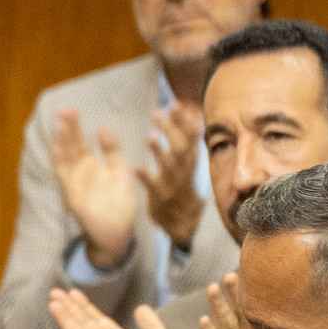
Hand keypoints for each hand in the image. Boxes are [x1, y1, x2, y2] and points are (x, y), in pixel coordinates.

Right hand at [50, 108, 139, 267]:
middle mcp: (80, 174)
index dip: (76, 127)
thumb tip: (103, 129)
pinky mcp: (73, 195)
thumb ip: (113, 152)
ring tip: (61, 123)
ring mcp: (75, 184)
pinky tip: (57, 147)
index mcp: (92, 167)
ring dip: (62, 142)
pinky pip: (64, 176)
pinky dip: (59, 161)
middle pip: (71, 147)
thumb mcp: (120, 172)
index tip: (75, 110)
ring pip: (65, 158)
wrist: (119, 233)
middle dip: (67, 129)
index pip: (80, 143)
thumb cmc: (120, 205)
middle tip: (65, 109)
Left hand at [141, 103, 205, 250]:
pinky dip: (145, 177)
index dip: (185, 120)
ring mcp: (172, 185)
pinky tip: (135, 168)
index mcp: (190, 160)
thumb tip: (190, 113)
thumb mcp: (188, 163)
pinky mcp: (160, 199)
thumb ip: (186, 139)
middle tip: (156, 114)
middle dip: (171, 130)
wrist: (183, 224)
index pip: (191, 137)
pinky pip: (153, 188)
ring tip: (150, 137)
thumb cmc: (182, 187)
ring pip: (169, 166)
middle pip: (180, 148)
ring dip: (160, 151)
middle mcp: (183, 171)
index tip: (176, 104)